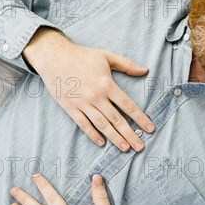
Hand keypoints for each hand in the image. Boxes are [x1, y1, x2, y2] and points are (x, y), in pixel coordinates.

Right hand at [23, 28, 153, 151]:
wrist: (53, 56)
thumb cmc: (82, 55)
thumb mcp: (107, 56)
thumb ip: (127, 64)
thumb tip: (146, 70)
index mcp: (107, 84)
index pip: (128, 105)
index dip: (140, 118)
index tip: (151, 128)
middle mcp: (96, 96)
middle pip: (116, 119)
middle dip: (130, 134)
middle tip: (140, 147)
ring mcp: (82, 103)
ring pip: (102, 125)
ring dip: (114, 138)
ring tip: (126, 148)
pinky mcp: (70, 108)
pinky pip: (83, 124)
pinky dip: (92, 134)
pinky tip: (102, 143)